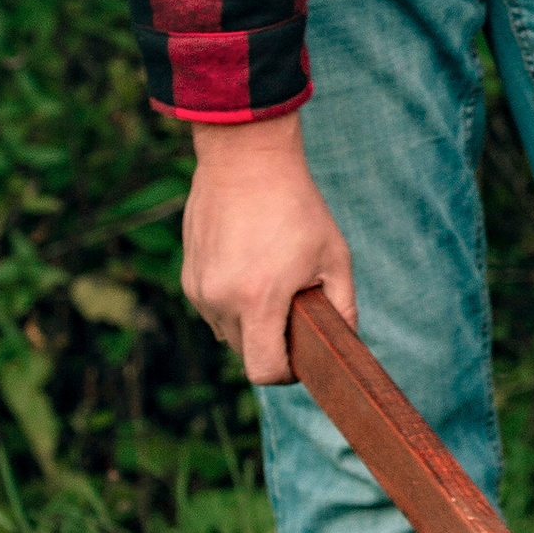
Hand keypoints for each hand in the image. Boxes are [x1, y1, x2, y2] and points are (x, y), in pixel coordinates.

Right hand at [181, 116, 355, 385]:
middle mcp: (220, 300)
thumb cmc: (297, 207)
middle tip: (295, 308)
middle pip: (246, 354)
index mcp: (258, 299)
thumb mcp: (335, 256)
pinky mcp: (188, 276)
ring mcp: (199, 289)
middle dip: (272, 343)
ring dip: (250, 323)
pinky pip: (213, 309)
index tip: (302, 355)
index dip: (286, 373)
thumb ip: (344, 307)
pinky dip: (233, 303)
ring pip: (227, 333)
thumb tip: (345, 344)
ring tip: (271, 282)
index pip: (263, 370)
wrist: (246, 159)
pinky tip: (250, 268)